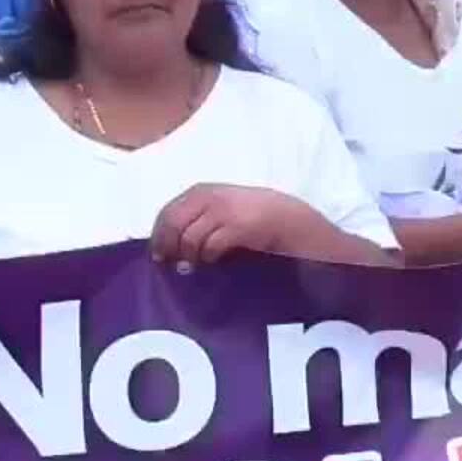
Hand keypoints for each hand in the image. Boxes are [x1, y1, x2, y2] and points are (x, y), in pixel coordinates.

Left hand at [152, 183, 351, 264]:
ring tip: (197, 269)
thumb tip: (170, 242)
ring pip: (189, 236)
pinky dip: (210, 258)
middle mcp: (213, 196)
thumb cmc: (265, 224)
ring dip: (189, 257)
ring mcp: (227, 210)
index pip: (169, 211)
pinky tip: (217, 264)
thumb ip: (204, 220)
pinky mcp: (241, 226)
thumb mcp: (230, 214)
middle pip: (173, 222)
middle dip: (168, 246)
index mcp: (208, 191)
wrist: (302, 227)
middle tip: (174, 266)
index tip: (159, 256)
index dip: (160, 234)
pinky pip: (211, 244)